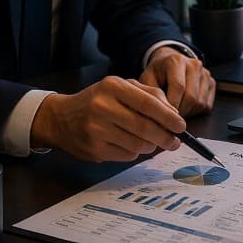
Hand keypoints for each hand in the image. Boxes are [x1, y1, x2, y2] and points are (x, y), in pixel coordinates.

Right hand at [31, 76, 184, 161]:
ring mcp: (96, 129)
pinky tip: (128, 144)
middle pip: (145, 127)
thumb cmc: (99, 100)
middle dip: (165, 137)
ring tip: (149, 142)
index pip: (149, 103)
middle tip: (174, 142)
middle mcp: (102, 106)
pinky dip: (134, 152)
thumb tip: (174, 114)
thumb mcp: (122, 88)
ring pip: (138, 145)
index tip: (182, 127)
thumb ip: (150, 95)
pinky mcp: (94, 149)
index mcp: (113, 86)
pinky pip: (126, 155)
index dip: (169, 117)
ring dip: (150, 146)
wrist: (61, 118)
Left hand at [139, 46, 214, 116]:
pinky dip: (195, 111)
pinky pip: (206, 105)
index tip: (164, 116)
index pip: (178, 86)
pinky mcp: (212, 83)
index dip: (172, 104)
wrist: (170, 62)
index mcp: (177, 61)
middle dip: (180, 112)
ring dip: (187, 113)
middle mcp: (194, 65)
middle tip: (169, 118)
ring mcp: (205, 74)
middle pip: (191, 97)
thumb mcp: (147, 79)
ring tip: (176, 111)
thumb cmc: (158, 72)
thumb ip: (151, 93)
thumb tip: (159, 113)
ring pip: (200, 103)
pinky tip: (185, 107)